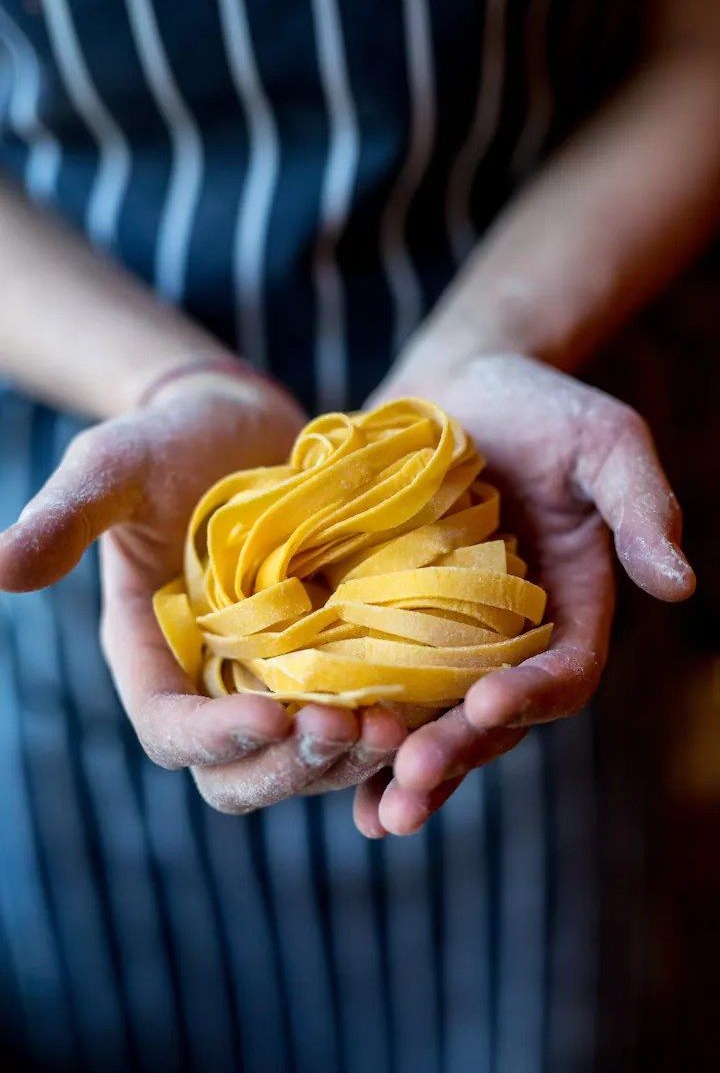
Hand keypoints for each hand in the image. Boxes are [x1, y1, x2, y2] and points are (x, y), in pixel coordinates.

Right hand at [0, 373, 405, 811]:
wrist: (247, 426)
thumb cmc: (173, 441)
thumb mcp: (115, 464)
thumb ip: (67, 515)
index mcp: (157, 660)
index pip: (173, 731)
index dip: (215, 739)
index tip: (269, 714)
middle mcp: (219, 685)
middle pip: (245, 772)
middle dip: (293, 767)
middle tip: (352, 731)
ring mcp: (283, 680)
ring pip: (311, 759)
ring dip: (354, 759)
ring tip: (402, 727)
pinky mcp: (339, 661)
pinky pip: (364, 720)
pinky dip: (394, 736)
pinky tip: (432, 719)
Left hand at [354, 351, 694, 836]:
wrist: (454, 385)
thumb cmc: (537, 407)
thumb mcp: (602, 441)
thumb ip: (639, 505)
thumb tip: (680, 585)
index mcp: (567, 609)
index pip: (562, 674)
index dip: (530, 696)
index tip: (485, 704)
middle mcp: (506, 640)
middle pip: (490, 719)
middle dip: (454, 756)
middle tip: (409, 791)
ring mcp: (443, 637)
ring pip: (429, 721)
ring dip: (402, 771)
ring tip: (372, 814)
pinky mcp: (384, 622)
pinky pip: (373, 685)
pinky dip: (354, 727)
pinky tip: (319, 759)